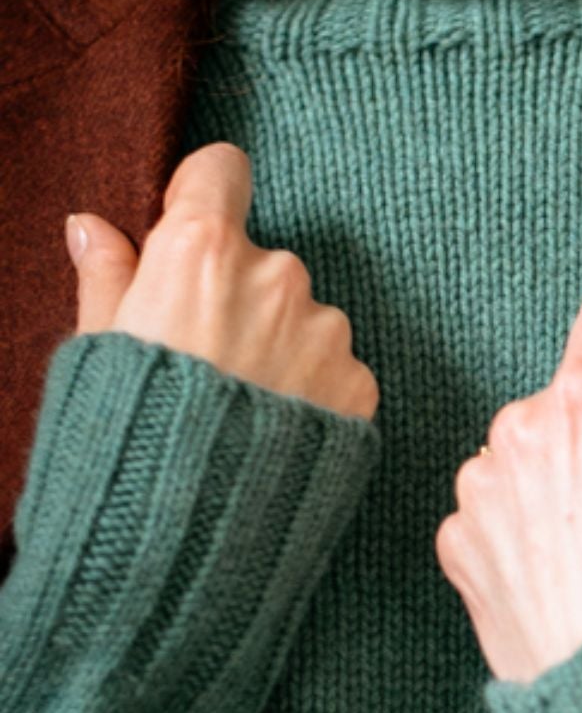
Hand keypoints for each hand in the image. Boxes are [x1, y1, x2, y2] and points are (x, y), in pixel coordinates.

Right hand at [64, 141, 379, 421]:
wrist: (186, 540)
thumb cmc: (125, 442)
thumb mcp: (97, 352)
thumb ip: (107, 277)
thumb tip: (92, 226)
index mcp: (202, 252)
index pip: (221, 171)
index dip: (201, 197)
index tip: (188, 230)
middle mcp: (275, 276)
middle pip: (260, 258)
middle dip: (235, 294)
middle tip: (202, 361)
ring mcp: (324, 331)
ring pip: (301, 316)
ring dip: (277, 345)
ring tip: (237, 411)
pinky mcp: (358, 384)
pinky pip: (333, 368)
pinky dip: (309, 391)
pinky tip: (272, 435)